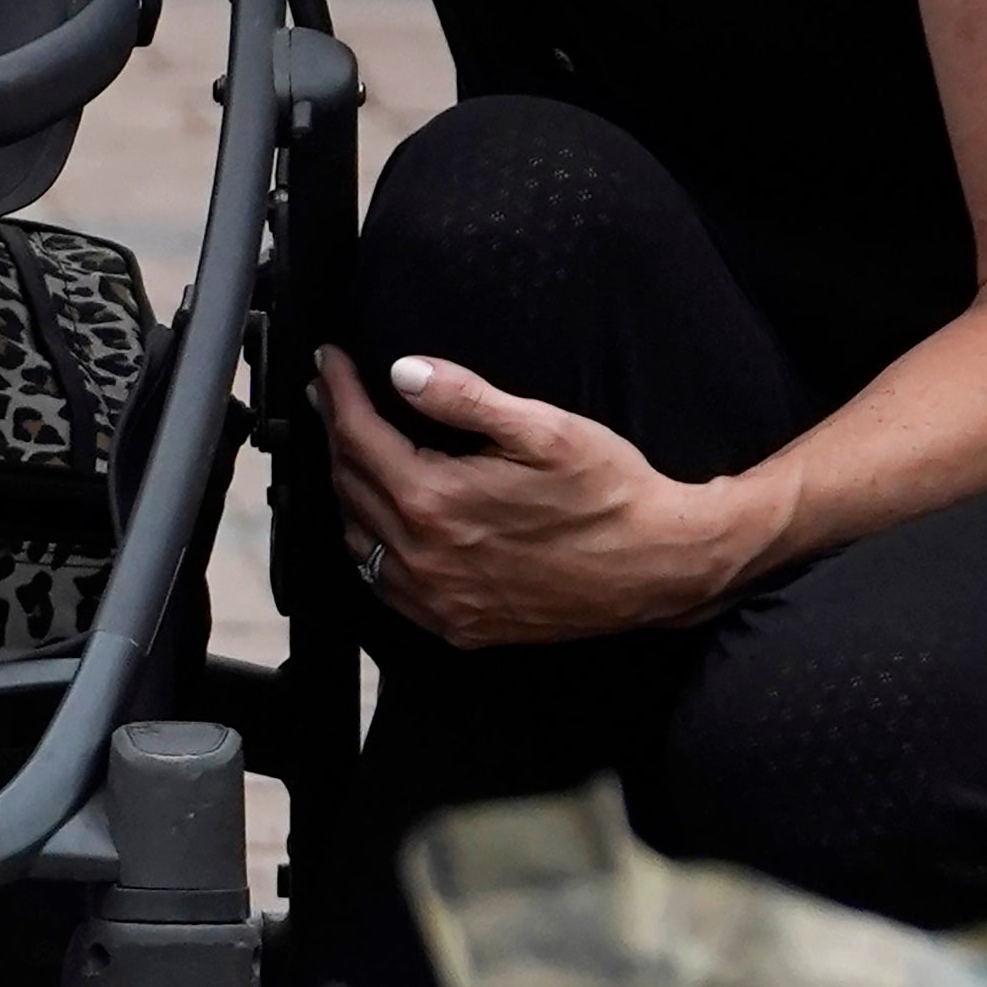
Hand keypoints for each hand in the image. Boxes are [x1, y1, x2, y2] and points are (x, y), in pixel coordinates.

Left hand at [317, 349, 754, 649]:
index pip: (358, 437)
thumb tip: (402, 372)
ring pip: (357, 538)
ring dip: (347, 487)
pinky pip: (385, 585)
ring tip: (349, 446)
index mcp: (436, 501)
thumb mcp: (543, 430)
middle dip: (334, 431)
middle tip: (329, 393)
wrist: (657, 567)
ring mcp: (437, 600)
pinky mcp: (456, 626)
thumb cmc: (608, 494)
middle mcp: (424, 558)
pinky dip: (369, 544)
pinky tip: (378, 519)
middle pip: (349, 485)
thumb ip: (465, 398)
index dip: (338, 392)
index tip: (330, 361)